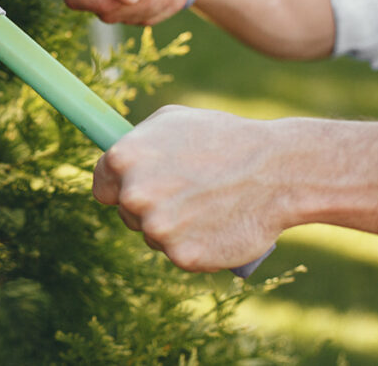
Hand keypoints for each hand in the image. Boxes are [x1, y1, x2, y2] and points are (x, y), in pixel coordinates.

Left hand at [93, 105, 287, 271]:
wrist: (276, 170)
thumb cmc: (224, 138)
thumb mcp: (173, 120)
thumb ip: (137, 141)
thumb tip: (115, 155)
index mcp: (123, 159)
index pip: (102, 186)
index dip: (120, 187)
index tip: (139, 188)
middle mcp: (134, 195)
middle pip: (126, 213)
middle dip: (149, 206)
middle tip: (186, 192)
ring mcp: (157, 228)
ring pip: (153, 235)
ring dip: (172, 227)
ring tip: (206, 205)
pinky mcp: (182, 256)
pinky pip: (179, 254)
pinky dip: (195, 246)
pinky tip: (215, 226)